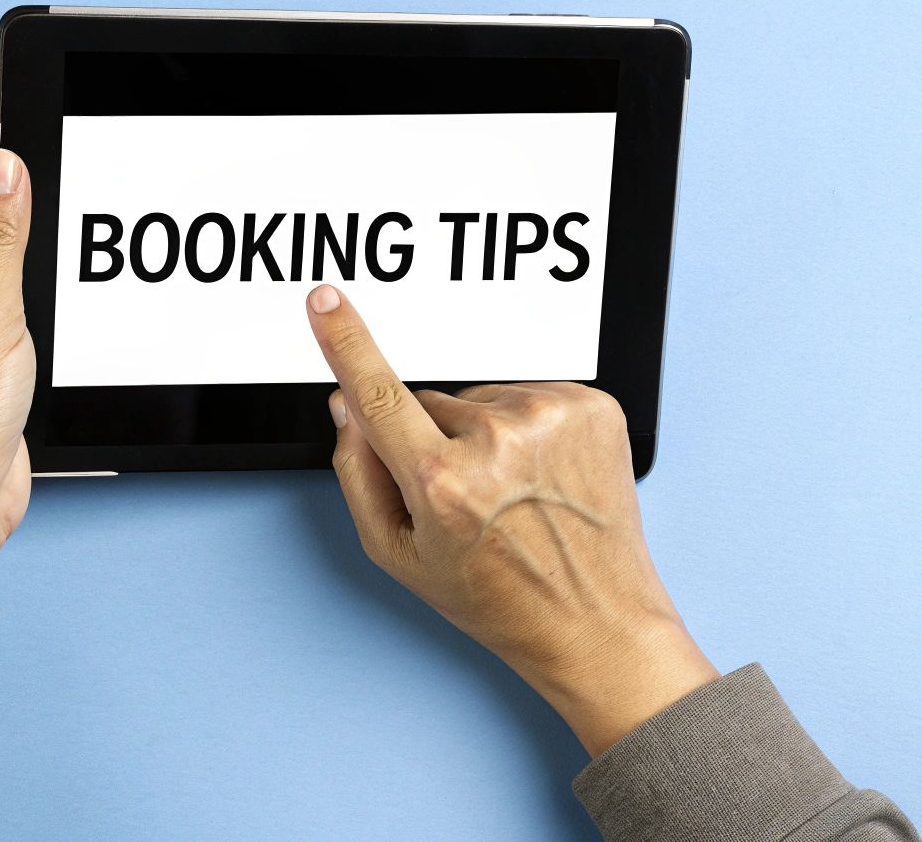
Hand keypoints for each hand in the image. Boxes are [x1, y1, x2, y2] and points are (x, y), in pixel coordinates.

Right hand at [306, 283, 716, 755]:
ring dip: (485, 435)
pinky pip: (527, 395)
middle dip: (433, 440)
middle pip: (428, 403)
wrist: (597, 621)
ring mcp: (551, 417)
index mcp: (443, 482)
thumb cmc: (498, 598)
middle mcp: (498, 441)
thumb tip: (347, 405)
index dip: (344, 340)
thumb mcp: (399, 555)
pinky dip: (528, 430)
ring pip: (479, 400)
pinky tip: (543, 478)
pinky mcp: (592, 406)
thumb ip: (358, 473)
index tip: (324, 301)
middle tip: (469, 499)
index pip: (377, 392)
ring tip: (514, 493)